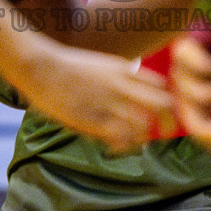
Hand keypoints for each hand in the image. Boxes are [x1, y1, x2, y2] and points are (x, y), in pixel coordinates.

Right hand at [15, 39, 173, 153]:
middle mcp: (121, 86)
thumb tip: (138, 85)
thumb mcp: (103, 64)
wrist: (41, 67)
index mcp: (124, 70)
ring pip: (143, 126)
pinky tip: (117, 147)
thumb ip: (123, 75)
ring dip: (144, 136)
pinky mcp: (92, 120)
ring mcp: (107, 104)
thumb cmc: (69, 67)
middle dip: (169, 121)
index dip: (169, 100)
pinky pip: (119, 138)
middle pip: (163, 105)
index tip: (167, 112)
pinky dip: (124, 146)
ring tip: (136, 142)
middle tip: (167, 131)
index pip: (162, 86)